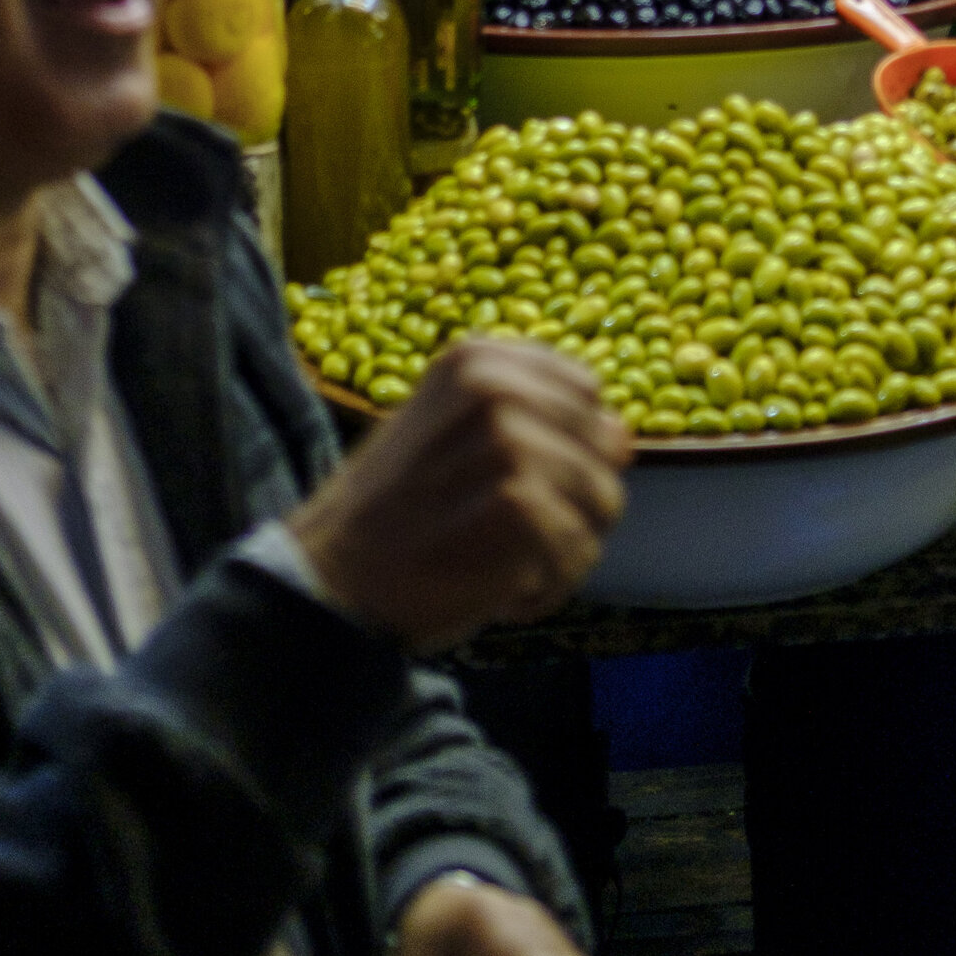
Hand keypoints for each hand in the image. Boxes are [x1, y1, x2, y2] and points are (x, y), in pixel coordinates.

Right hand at [290, 341, 629, 652]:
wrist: (330, 577)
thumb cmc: (397, 515)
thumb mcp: (454, 436)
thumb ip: (537, 424)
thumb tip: (625, 438)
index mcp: (480, 359)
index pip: (587, 396)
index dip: (567, 451)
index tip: (511, 485)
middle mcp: (499, 387)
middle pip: (604, 452)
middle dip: (572, 507)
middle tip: (505, 538)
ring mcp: (510, 439)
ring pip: (602, 503)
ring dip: (562, 554)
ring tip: (502, 567)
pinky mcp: (519, 502)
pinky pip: (579, 550)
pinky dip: (548, 589)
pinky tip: (502, 596)